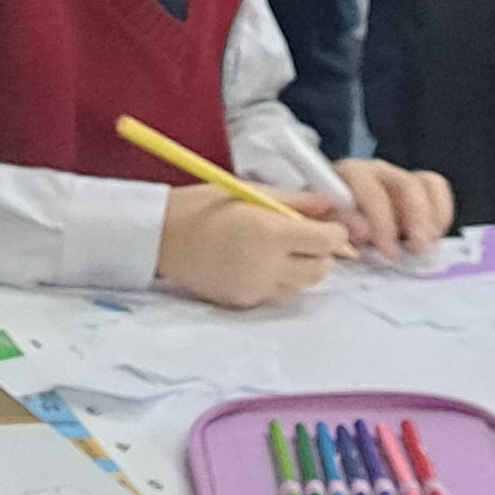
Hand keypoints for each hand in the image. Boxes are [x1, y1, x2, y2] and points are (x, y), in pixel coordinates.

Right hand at [154, 183, 347, 307]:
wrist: (160, 237)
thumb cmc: (202, 205)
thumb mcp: (249, 192)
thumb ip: (295, 200)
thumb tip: (331, 204)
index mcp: (270, 233)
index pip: (328, 241)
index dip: (335, 232)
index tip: (327, 223)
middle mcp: (267, 266)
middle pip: (322, 269)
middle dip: (323, 252)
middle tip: (306, 236)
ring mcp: (256, 289)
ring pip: (304, 286)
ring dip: (304, 268)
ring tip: (283, 250)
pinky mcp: (245, 302)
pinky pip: (280, 295)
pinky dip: (283, 281)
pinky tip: (262, 263)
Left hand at [325, 155, 457, 257]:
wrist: (340, 222)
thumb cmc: (332, 223)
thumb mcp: (327, 226)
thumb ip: (339, 224)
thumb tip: (362, 229)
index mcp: (349, 174)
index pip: (369, 189)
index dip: (381, 219)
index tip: (387, 250)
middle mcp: (376, 170)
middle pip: (404, 184)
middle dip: (414, 218)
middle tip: (416, 250)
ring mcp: (399, 176)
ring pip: (424, 185)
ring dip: (429, 219)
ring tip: (426, 247)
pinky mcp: (418, 186)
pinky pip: (437, 188)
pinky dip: (441, 212)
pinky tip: (434, 236)